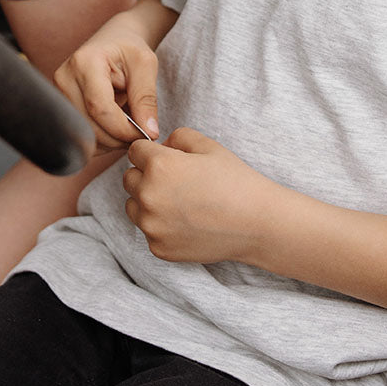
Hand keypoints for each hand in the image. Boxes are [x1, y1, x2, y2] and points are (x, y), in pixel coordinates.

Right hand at [54, 16, 159, 152]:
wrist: (114, 40)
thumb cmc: (129, 49)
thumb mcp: (146, 65)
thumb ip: (146, 99)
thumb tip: (149, 133)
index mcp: (85, 62)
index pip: (99, 108)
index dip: (123, 129)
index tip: (146, 135)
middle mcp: (65, 78)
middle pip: (89, 125)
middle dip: (118, 138)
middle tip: (140, 134)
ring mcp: (59, 93)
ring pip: (84, 134)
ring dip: (111, 140)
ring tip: (128, 126)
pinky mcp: (62, 105)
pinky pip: (81, 133)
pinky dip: (102, 138)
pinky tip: (115, 127)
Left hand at [123, 128, 281, 264]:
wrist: (257, 224)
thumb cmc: (234, 181)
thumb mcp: (207, 145)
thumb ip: (176, 137)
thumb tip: (160, 146)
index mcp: (158, 166)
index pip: (135, 151)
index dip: (151, 151)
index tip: (166, 158)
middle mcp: (149, 196)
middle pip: (129, 179)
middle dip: (146, 175)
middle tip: (174, 181)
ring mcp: (152, 226)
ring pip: (133, 206)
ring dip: (146, 201)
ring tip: (177, 202)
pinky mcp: (159, 248)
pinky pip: (148, 231)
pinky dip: (160, 225)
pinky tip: (185, 222)